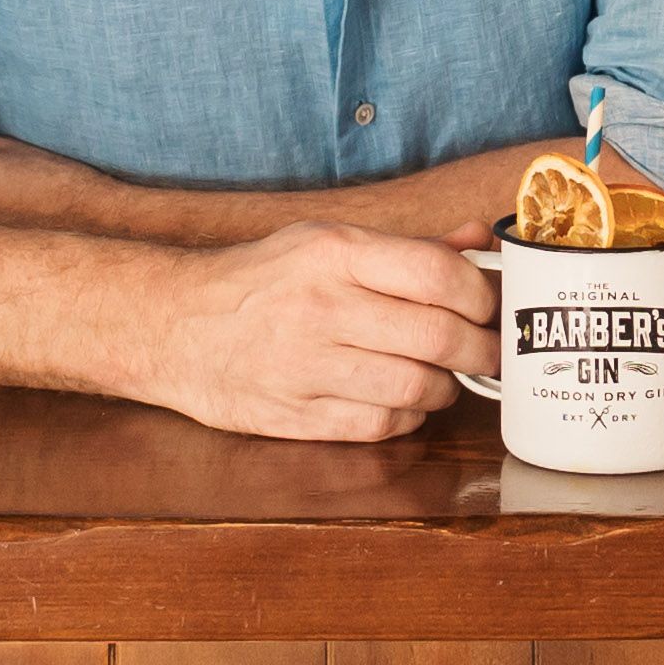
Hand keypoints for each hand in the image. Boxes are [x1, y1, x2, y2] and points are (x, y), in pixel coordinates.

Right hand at [122, 220, 500, 442]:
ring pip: (416, 388)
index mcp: (334, 253)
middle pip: (438, 337)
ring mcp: (306, 367)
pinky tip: (403, 400)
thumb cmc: (261, 280)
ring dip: (446, 387)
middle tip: (489, 352)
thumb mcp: (325, 242)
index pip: (438, 274)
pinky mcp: (295, 416)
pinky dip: (407, 416)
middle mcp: (321, 307)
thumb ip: (407, 248)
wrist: (174, 326)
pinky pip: (381, 424)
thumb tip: (479, 240)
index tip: (489, 307)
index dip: (481, 296)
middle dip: (481, 350)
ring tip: (443, 376)